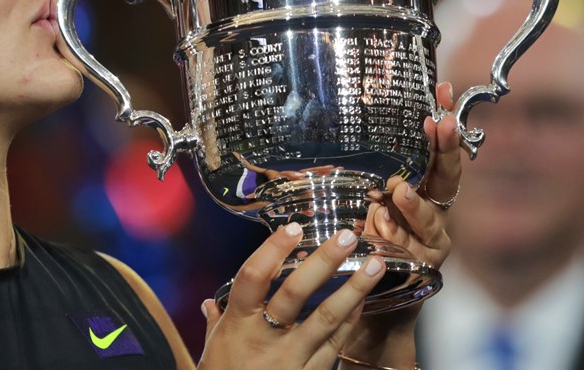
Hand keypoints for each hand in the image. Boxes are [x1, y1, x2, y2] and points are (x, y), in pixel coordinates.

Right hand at [198, 223, 388, 369]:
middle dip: (324, 261)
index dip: (272, 250)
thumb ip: (216, 322)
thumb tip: (209, 304)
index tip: (293, 228)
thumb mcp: (212, 349)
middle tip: (347, 237)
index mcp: (237, 324)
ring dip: (353, 289)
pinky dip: (349, 321)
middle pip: (296, 292)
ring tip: (374, 265)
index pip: (253, 277)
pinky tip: (362, 302)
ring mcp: (290, 359)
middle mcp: (264, 338)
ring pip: (326, 318)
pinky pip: (335, 345)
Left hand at [342, 82, 465, 367]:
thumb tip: (287, 134)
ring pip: (434, 215)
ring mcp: (429, 238)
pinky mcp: (422, 266)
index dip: (438, 122)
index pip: (430, 148)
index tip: (439, 90)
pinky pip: (419, 249)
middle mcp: (427, 209)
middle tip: (441, 123)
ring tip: (401, 190)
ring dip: (417, 203)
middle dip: (446, 148)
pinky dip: (405, 238)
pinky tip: (389, 226)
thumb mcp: (339, 200)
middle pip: (445, 175)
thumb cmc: (349, 242)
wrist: (358, 299)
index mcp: (412, 186)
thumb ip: (330, 173)